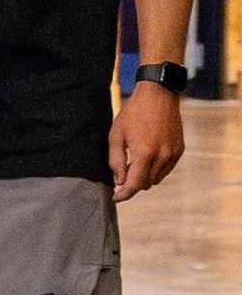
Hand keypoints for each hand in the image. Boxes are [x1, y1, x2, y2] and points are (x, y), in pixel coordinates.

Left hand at [108, 82, 183, 201]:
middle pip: (147, 184)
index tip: (115, 198)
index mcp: (145, 154)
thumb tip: (119, 181)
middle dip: (133, 183)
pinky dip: (156, 169)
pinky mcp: (180, 150)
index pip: (134, 185)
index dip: (124, 194)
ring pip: (158, 178)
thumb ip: (116, 160)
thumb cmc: (133, 114)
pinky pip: (166, 168)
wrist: (158, 96)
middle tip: (122, 174)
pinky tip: (147, 157)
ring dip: (145, 176)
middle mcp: (162, 157)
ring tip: (134, 162)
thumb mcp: (116, 135)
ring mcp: (173, 154)